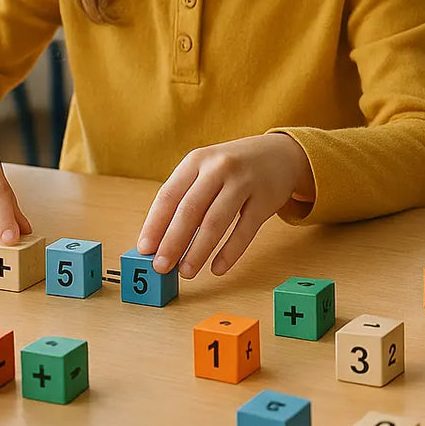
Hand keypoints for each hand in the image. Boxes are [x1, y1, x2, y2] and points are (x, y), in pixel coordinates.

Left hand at [137, 133, 312, 278]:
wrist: (280, 153)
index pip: (168, 195)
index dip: (154, 224)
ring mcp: (244, 182)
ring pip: (215, 222)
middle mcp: (219, 168)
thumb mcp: (207, 169)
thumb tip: (161, 242)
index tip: (144, 249)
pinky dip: (229, 253)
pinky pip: (244, 231)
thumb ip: (186, 198)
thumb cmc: (234, 167)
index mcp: (197, 160)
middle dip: (173, 242)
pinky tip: (217, 268)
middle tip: (161, 267)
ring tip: (186, 272)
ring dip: (198, 251)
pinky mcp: (265, 199)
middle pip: (190, 210)